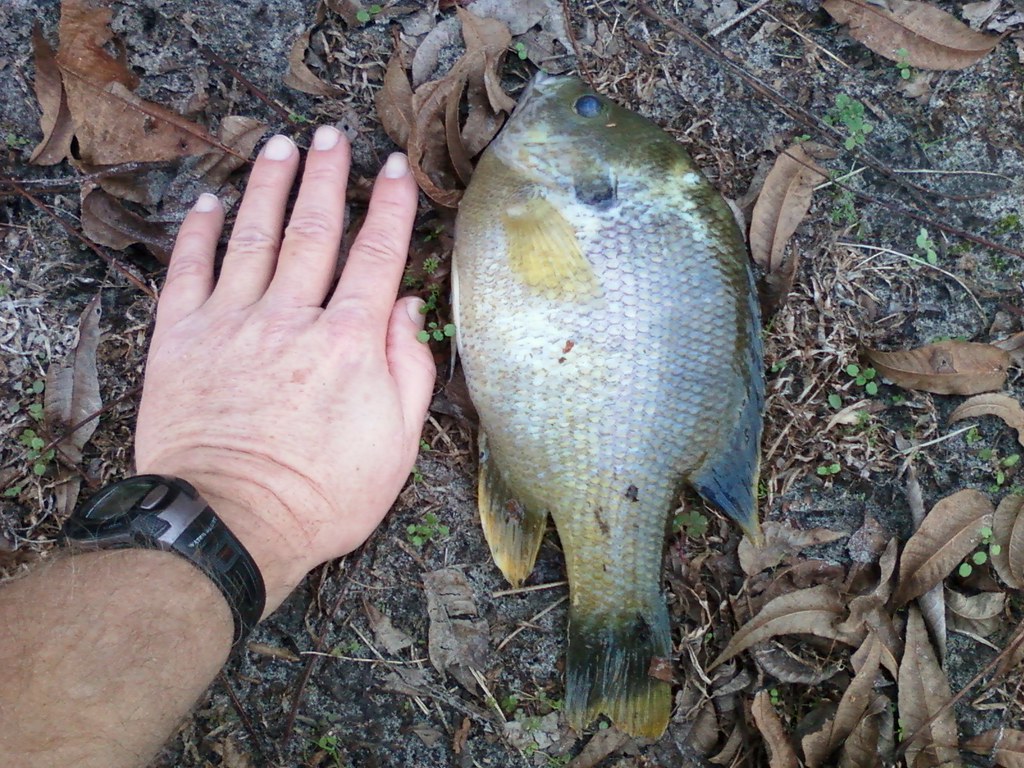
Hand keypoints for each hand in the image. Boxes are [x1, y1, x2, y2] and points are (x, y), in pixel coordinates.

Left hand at [135, 127, 435, 613]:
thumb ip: (407, 367)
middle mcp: (292, 318)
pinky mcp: (183, 339)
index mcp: (350, 341)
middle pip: (315, 231)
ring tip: (280, 146)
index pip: (376, 255)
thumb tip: (406, 307)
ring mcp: (233, 323)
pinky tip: (209, 202)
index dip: (390, 206)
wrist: (233, 524)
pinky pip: (190, 270)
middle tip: (333, 137)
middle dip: (328, 177)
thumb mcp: (397, 443)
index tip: (395, 167)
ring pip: (255, 237)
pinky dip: (199, 232)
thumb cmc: (324, 494)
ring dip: (270, 187)